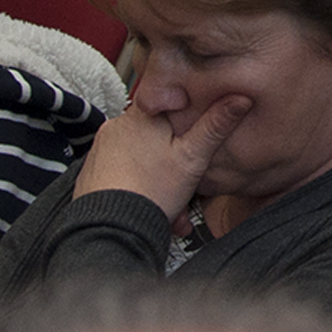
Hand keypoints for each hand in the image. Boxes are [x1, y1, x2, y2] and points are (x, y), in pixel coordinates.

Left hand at [74, 92, 251, 226]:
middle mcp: (116, 128)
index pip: (169, 100)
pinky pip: (124, 171)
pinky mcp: (92, 171)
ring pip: (142, 155)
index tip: (194, 135)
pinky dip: (140, 185)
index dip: (187, 118)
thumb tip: (239, 99)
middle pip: (156, 133)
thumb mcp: (193, 158)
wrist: (110, 232)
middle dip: (175, 158)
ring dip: (160, 176)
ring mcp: (101, 150)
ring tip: (173, 202)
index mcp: (141, 116)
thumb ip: (216, 126)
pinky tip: (154, 204)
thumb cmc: (151, 194)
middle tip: (187, 180)